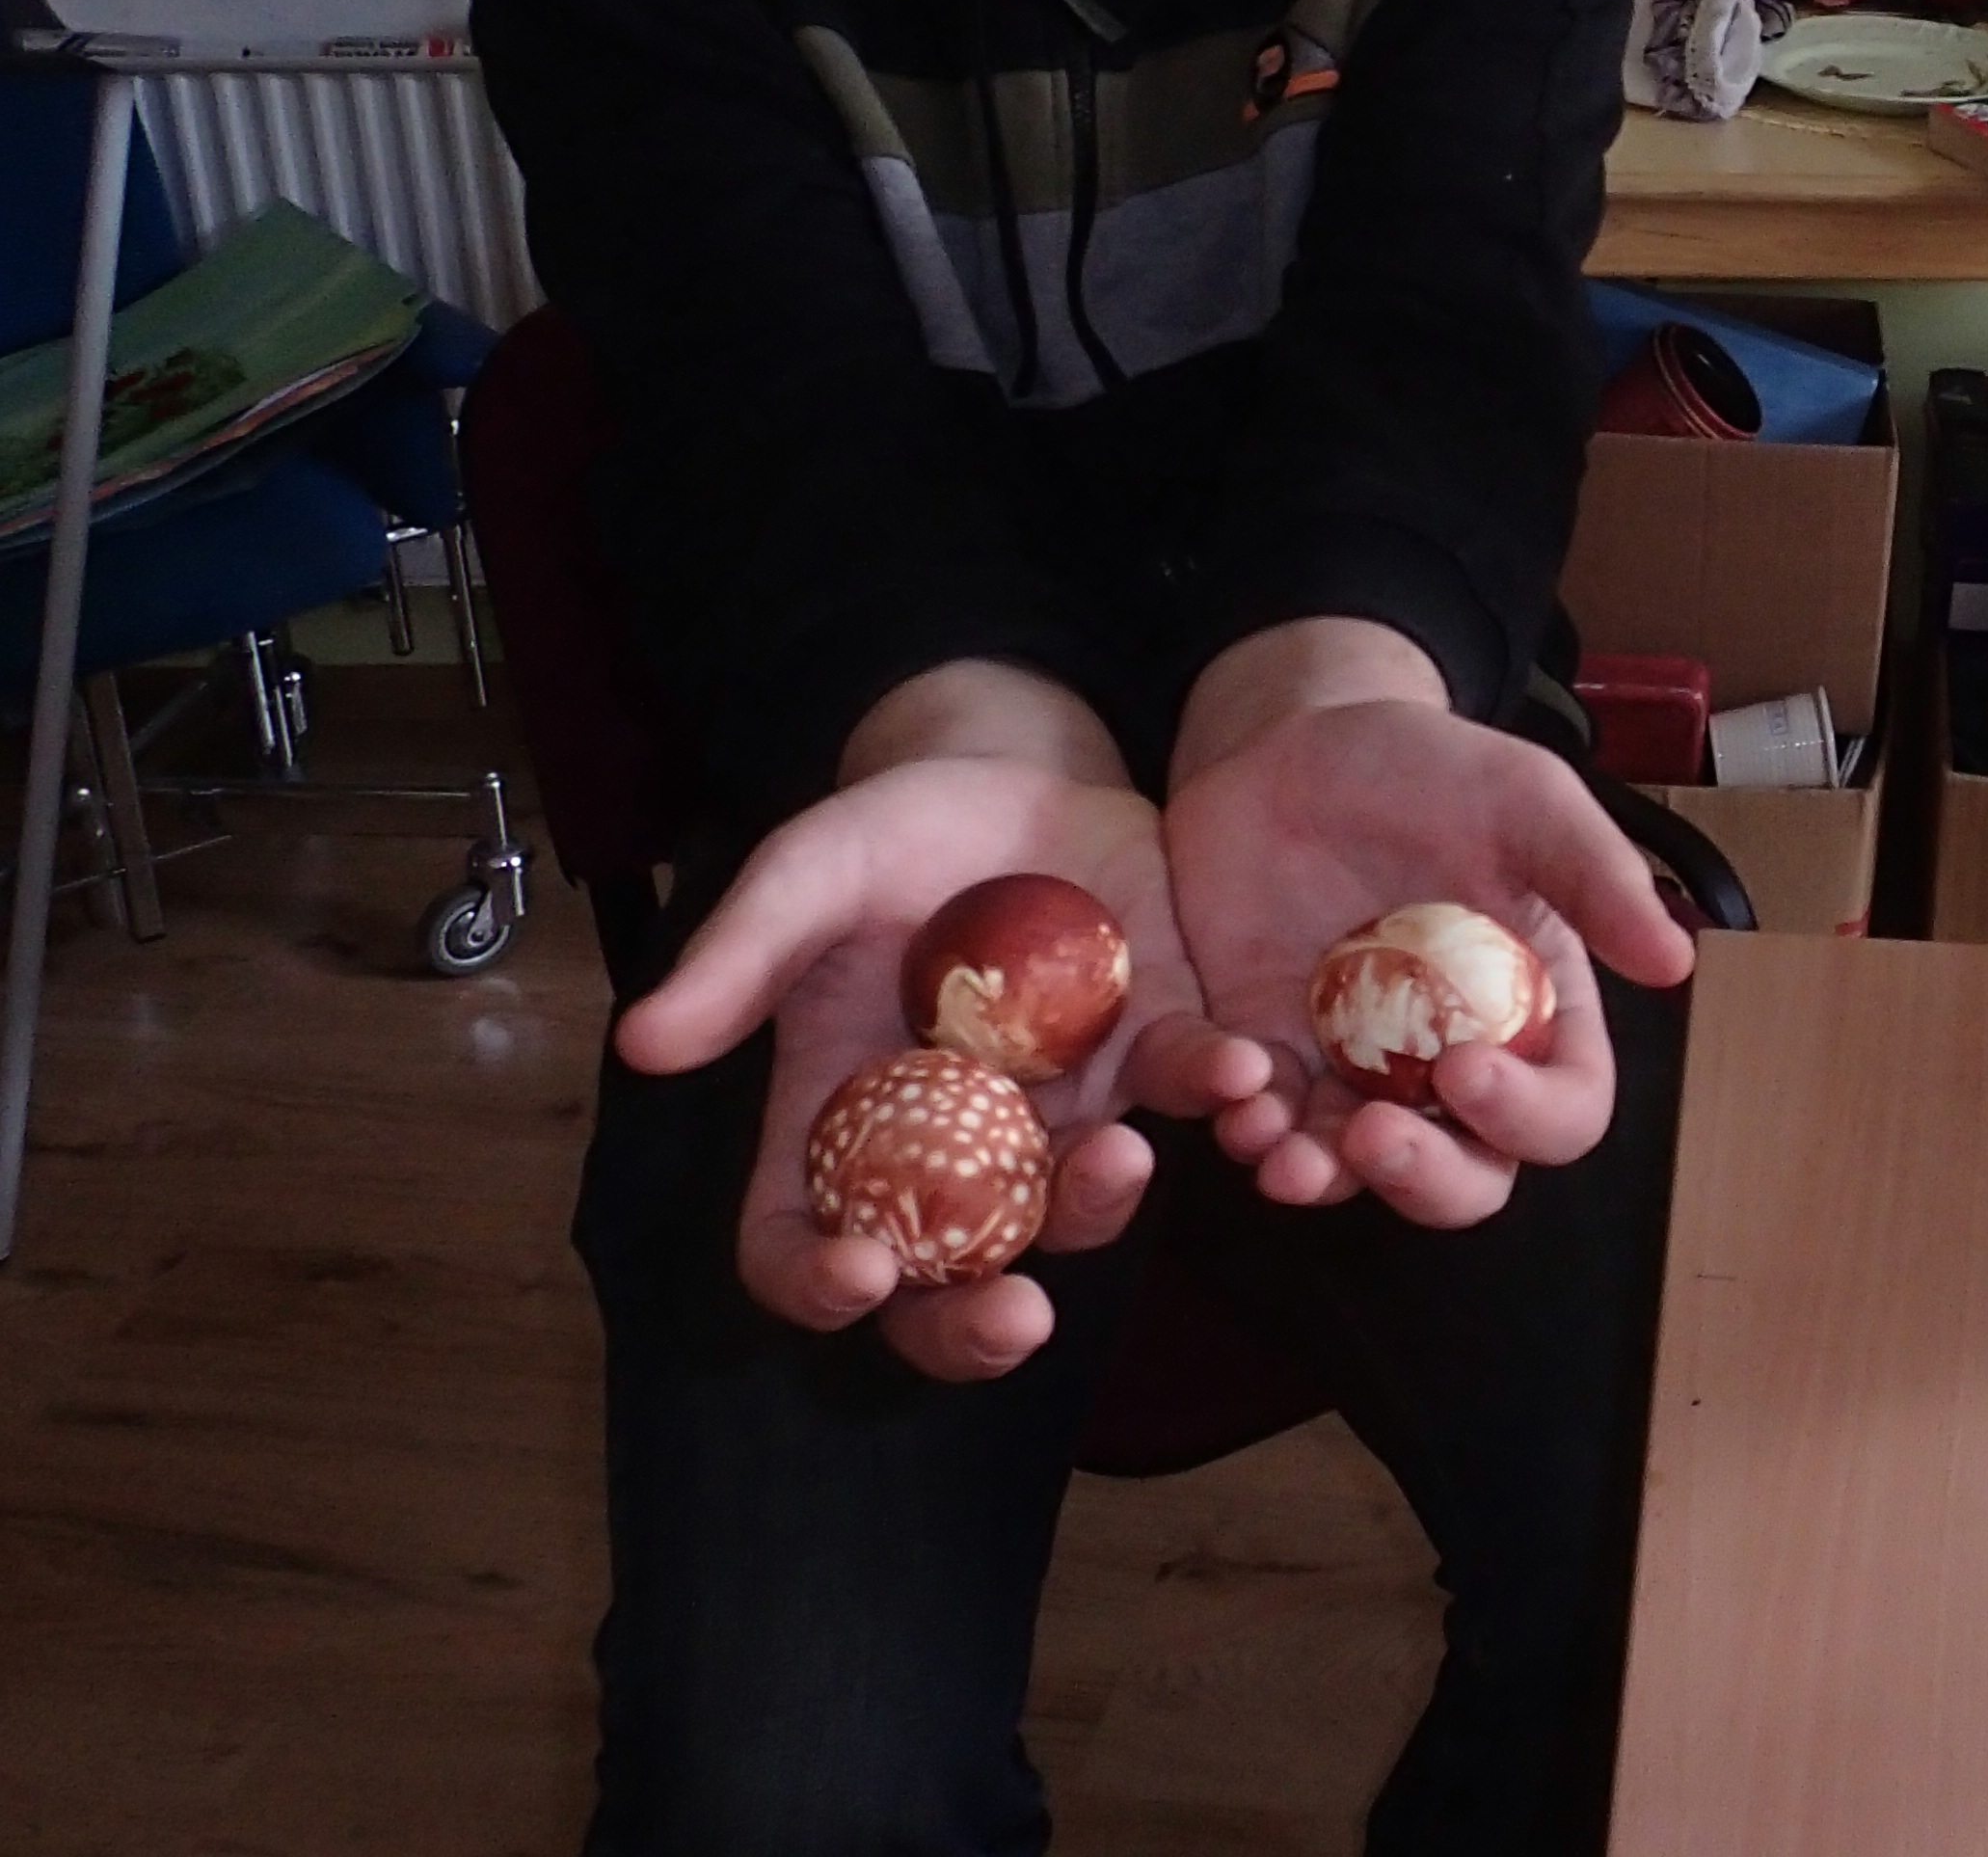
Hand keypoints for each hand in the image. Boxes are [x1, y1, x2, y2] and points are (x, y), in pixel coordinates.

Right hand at [614, 753, 1271, 1381]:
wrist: (1014, 775)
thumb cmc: (885, 836)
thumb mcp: (806, 875)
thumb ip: (738, 956)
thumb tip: (638, 1041)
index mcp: (839, 1125)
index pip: (801, 1244)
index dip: (818, 1282)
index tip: (858, 1274)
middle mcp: (948, 1151)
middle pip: (948, 1281)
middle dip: (979, 1321)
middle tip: (1020, 1316)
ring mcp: (1057, 1115)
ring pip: (1076, 1207)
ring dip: (1103, 1204)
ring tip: (1123, 1152)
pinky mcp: (1152, 1055)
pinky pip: (1187, 1096)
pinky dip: (1215, 1091)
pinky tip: (1241, 1069)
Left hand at [1161, 696, 1696, 1225]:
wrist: (1296, 742)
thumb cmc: (1431, 768)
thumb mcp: (1525, 800)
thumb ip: (1596, 875)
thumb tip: (1677, 961)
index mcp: (1533, 1015)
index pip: (1562, 1111)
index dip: (1527, 1115)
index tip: (1466, 1066)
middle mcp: (1449, 1063)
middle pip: (1465, 1176)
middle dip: (1424, 1180)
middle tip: (1373, 1139)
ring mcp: (1352, 1070)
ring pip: (1354, 1172)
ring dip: (1319, 1178)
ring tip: (1277, 1145)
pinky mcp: (1265, 1053)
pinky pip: (1260, 1122)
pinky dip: (1244, 1126)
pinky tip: (1233, 1096)